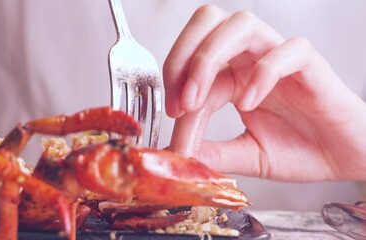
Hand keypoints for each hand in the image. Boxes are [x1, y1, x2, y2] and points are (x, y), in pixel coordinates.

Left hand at [163, 5, 365, 181]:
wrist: (345, 158)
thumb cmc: (301, 150)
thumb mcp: (247, 155)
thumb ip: (214, 153)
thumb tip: (176, 154)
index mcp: (234, 74)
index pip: (192, 65)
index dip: (174, 88)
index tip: (170, 119)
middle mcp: (252, 58)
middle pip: (208, 22)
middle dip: (183, 57)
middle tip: (178, 101)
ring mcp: (280, 59)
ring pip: (241, 24)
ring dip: (209, 59)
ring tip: (199, 101)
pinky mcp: (311, 67)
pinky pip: (287, 51)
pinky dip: (263, 74)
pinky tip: (250, 105)